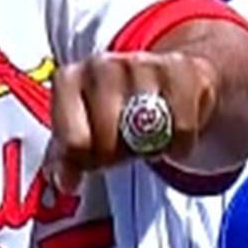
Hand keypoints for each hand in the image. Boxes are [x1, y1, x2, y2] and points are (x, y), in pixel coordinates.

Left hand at [42, 50, 224, 195]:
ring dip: (150, 149)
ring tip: (147, 139)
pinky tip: (172, 133)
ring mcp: (140, 64)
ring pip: (144, 133)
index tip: (92, 162)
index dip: (85, 163)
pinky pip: (182, 128)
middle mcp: (100, 66)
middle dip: (116, 156)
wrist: (166, 75)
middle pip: (107, 140)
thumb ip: (67, 158)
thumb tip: (65, 183)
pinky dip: (180, 144)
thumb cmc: (116, 109)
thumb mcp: (84, 130)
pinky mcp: (180, 69)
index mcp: (69, 81)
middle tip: (123, 149)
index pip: (73, 142)